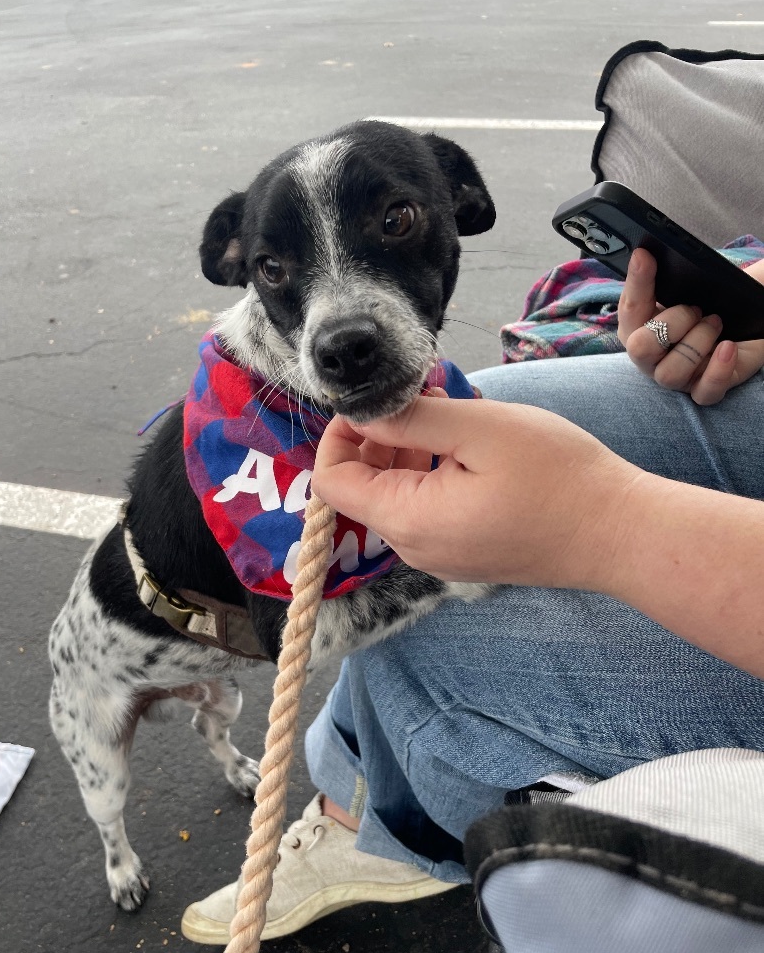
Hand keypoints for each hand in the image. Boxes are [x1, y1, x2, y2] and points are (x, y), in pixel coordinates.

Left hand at [312, 394, 636, 586]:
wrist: (619, 534)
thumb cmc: (557, 477)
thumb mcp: (478, 429)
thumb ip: (410, 420)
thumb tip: (361, 412)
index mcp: (407, 520)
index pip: (331, 482)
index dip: (339, 434)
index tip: (375, 400)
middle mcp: (414, 548)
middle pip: (364, 487)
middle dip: (382, 436)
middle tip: (428, 395)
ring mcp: (440, 556)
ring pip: (397, 495)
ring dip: (411, 450)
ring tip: (455, 414)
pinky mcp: (464, 554)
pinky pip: (427, 509)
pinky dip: (434, 472)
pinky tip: (471, 447)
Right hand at [618, 249, 763, 404]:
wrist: (746, 324)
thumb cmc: (711, 304)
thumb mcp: (688, 287)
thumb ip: (662, 275)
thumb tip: (643, 252)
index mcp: (639, 328)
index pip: (628, 308)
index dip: (636, 282)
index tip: (644, 256)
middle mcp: (651, 357)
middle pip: (640, 349)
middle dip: (671, 323)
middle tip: (695, 308)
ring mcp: (677, 376)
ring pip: (671, 373)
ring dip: (697, 343)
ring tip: (716, 322)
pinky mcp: (704, 390)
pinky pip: (704, 392)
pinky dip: (717, 369)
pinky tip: (728, 346)